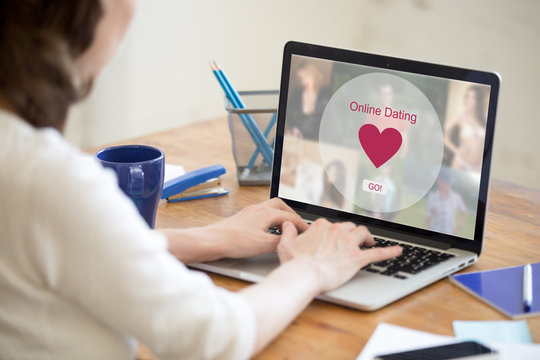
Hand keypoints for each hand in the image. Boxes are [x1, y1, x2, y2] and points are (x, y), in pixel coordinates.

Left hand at [204, 198, 309, 258]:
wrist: (212, 241)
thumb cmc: (235, 241)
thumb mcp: (264, 244)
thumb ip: (280, 241)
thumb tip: (290, 240)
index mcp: (266, 212)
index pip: (290, 216)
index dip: (301, 224)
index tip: (308, 232)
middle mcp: (258, 209)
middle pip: (280, 206)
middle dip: (291, 214)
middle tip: (297, 225)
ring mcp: (249, 212)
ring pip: (269, 209)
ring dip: (279, 216)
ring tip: (284, 227)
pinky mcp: (241, 219)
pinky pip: (260, 214)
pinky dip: (269, 220)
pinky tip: (267, 230)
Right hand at [277, 219, 401, 292]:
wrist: (304, 275)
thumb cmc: (294, 263)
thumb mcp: (285, 245)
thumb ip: (287, 232)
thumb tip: (287, 224)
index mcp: (321, 226)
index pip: (330, 225)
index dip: (332, 232)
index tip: (331, 238)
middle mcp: (337, 231)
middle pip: (348, 227)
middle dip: (351, 232)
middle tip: (352, 240)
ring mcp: (348, 244)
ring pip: (363, 233)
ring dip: (367, 236)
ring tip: (368, 242)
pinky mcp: (357, 258)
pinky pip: (378, 253)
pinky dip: (390, 251)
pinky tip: (398, 251)